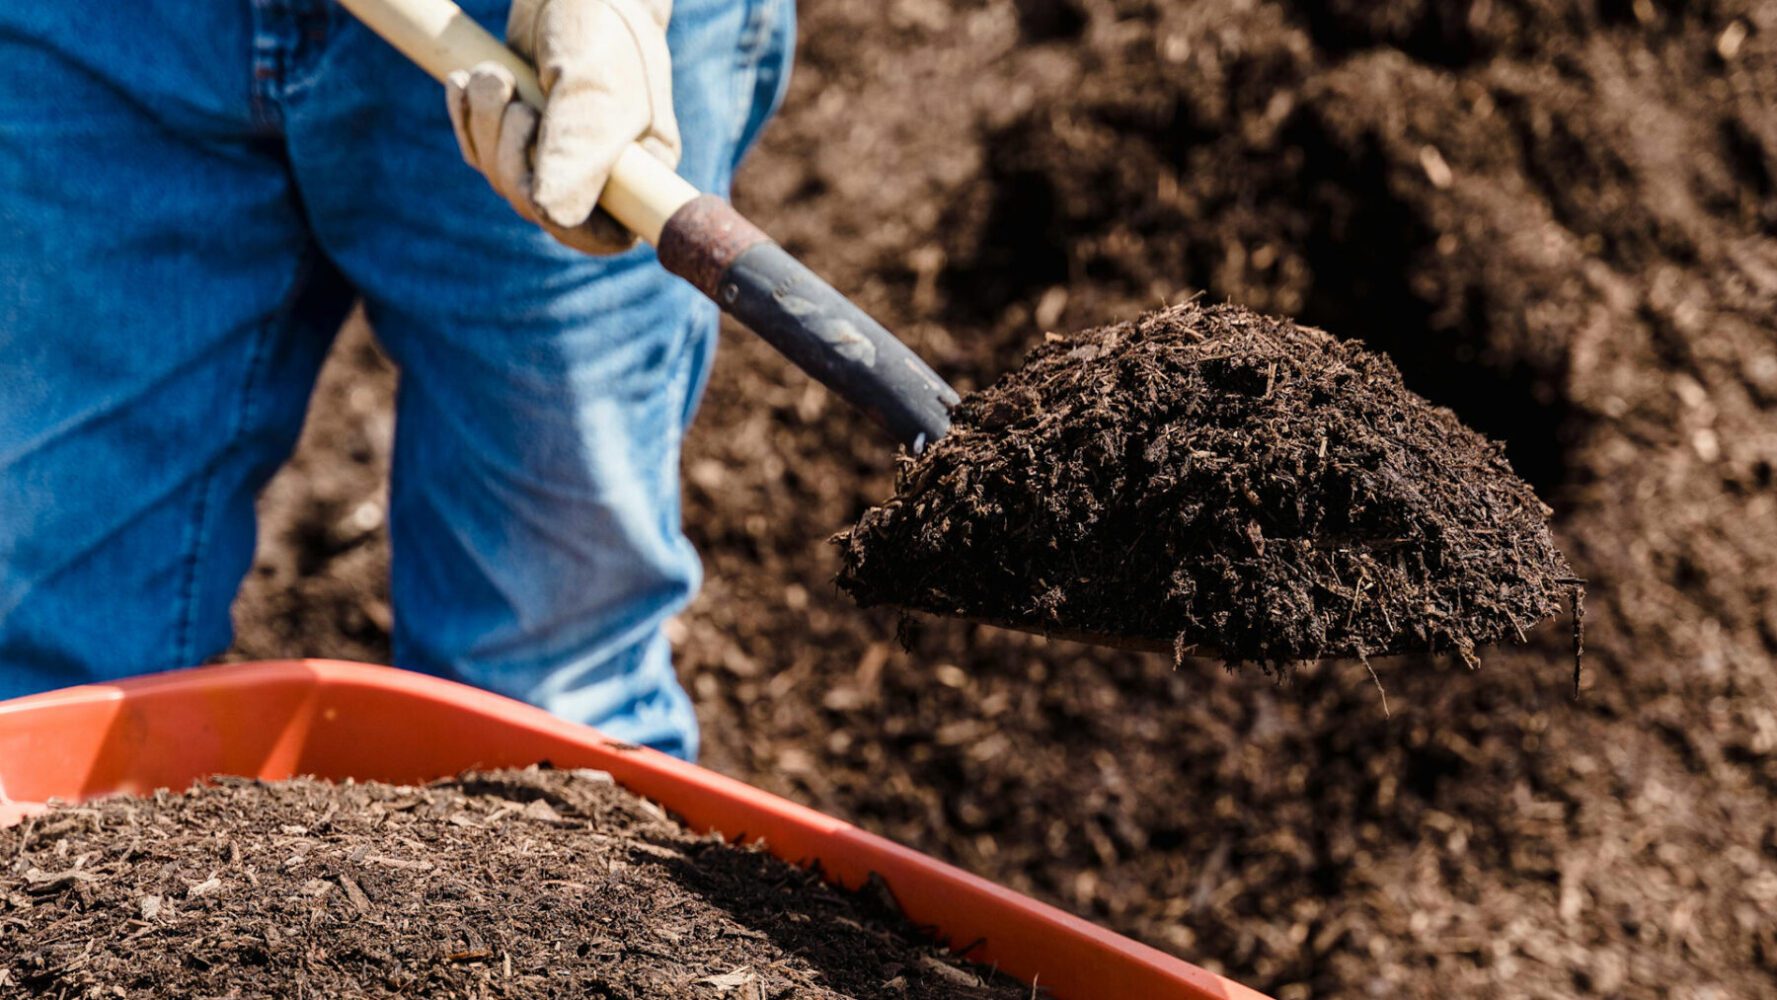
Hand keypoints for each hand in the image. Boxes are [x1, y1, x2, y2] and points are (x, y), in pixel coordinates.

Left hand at [446, 0, 679, 253]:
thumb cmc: (601, 30)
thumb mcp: (594, 88)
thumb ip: (577, 152)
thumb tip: (547, 216)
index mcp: (639, 175)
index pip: (599, 235)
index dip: (558, 217)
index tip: (534, 166)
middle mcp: (599, 173)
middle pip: (535, 206)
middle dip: (506, 151)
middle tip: (505, 92)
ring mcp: (555, 154)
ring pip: (502, 177)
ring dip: (482, 125)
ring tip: (491, 74)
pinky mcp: (518, 130)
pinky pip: (479, 150)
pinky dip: (464, 116)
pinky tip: (462, 81)